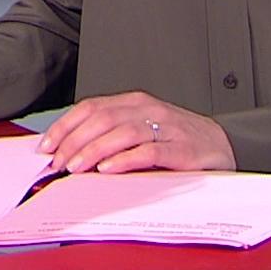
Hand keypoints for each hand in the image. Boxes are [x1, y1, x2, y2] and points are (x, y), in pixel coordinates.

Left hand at [36, 92, 235, 174]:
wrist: (223, 145)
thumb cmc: (178, 140)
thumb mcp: (142, 130)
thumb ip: (112, 135)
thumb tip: (71, 152)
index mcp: (135, 102)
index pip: (91, 107)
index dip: (66, 126)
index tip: (47, 146)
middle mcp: (148, 110)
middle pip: (102, 119)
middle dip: (74, 141)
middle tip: (58, 161)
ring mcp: (166, 128)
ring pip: (121, 133)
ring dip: (94, 150)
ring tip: (76, 167)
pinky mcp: (181, 149)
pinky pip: (148, 151)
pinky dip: (125, 160)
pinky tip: (108, 169)